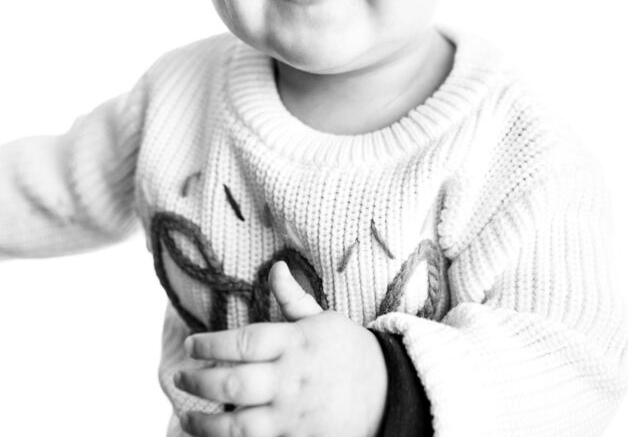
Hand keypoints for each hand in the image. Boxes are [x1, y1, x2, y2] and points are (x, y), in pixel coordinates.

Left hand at [175, 260, 387, 436]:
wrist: (387, 393)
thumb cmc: (349, 351)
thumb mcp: (324, 319)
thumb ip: (293, 298)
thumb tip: (275, 266)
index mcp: (295, 343)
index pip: (245, 342)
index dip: (212, 344)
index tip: (191, 344)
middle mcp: (290, 379)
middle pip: (235, 384)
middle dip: (199, 382)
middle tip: (179, 377)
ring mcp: (293, 414)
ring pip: (239, 425)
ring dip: (206, 424)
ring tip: (186, 417)